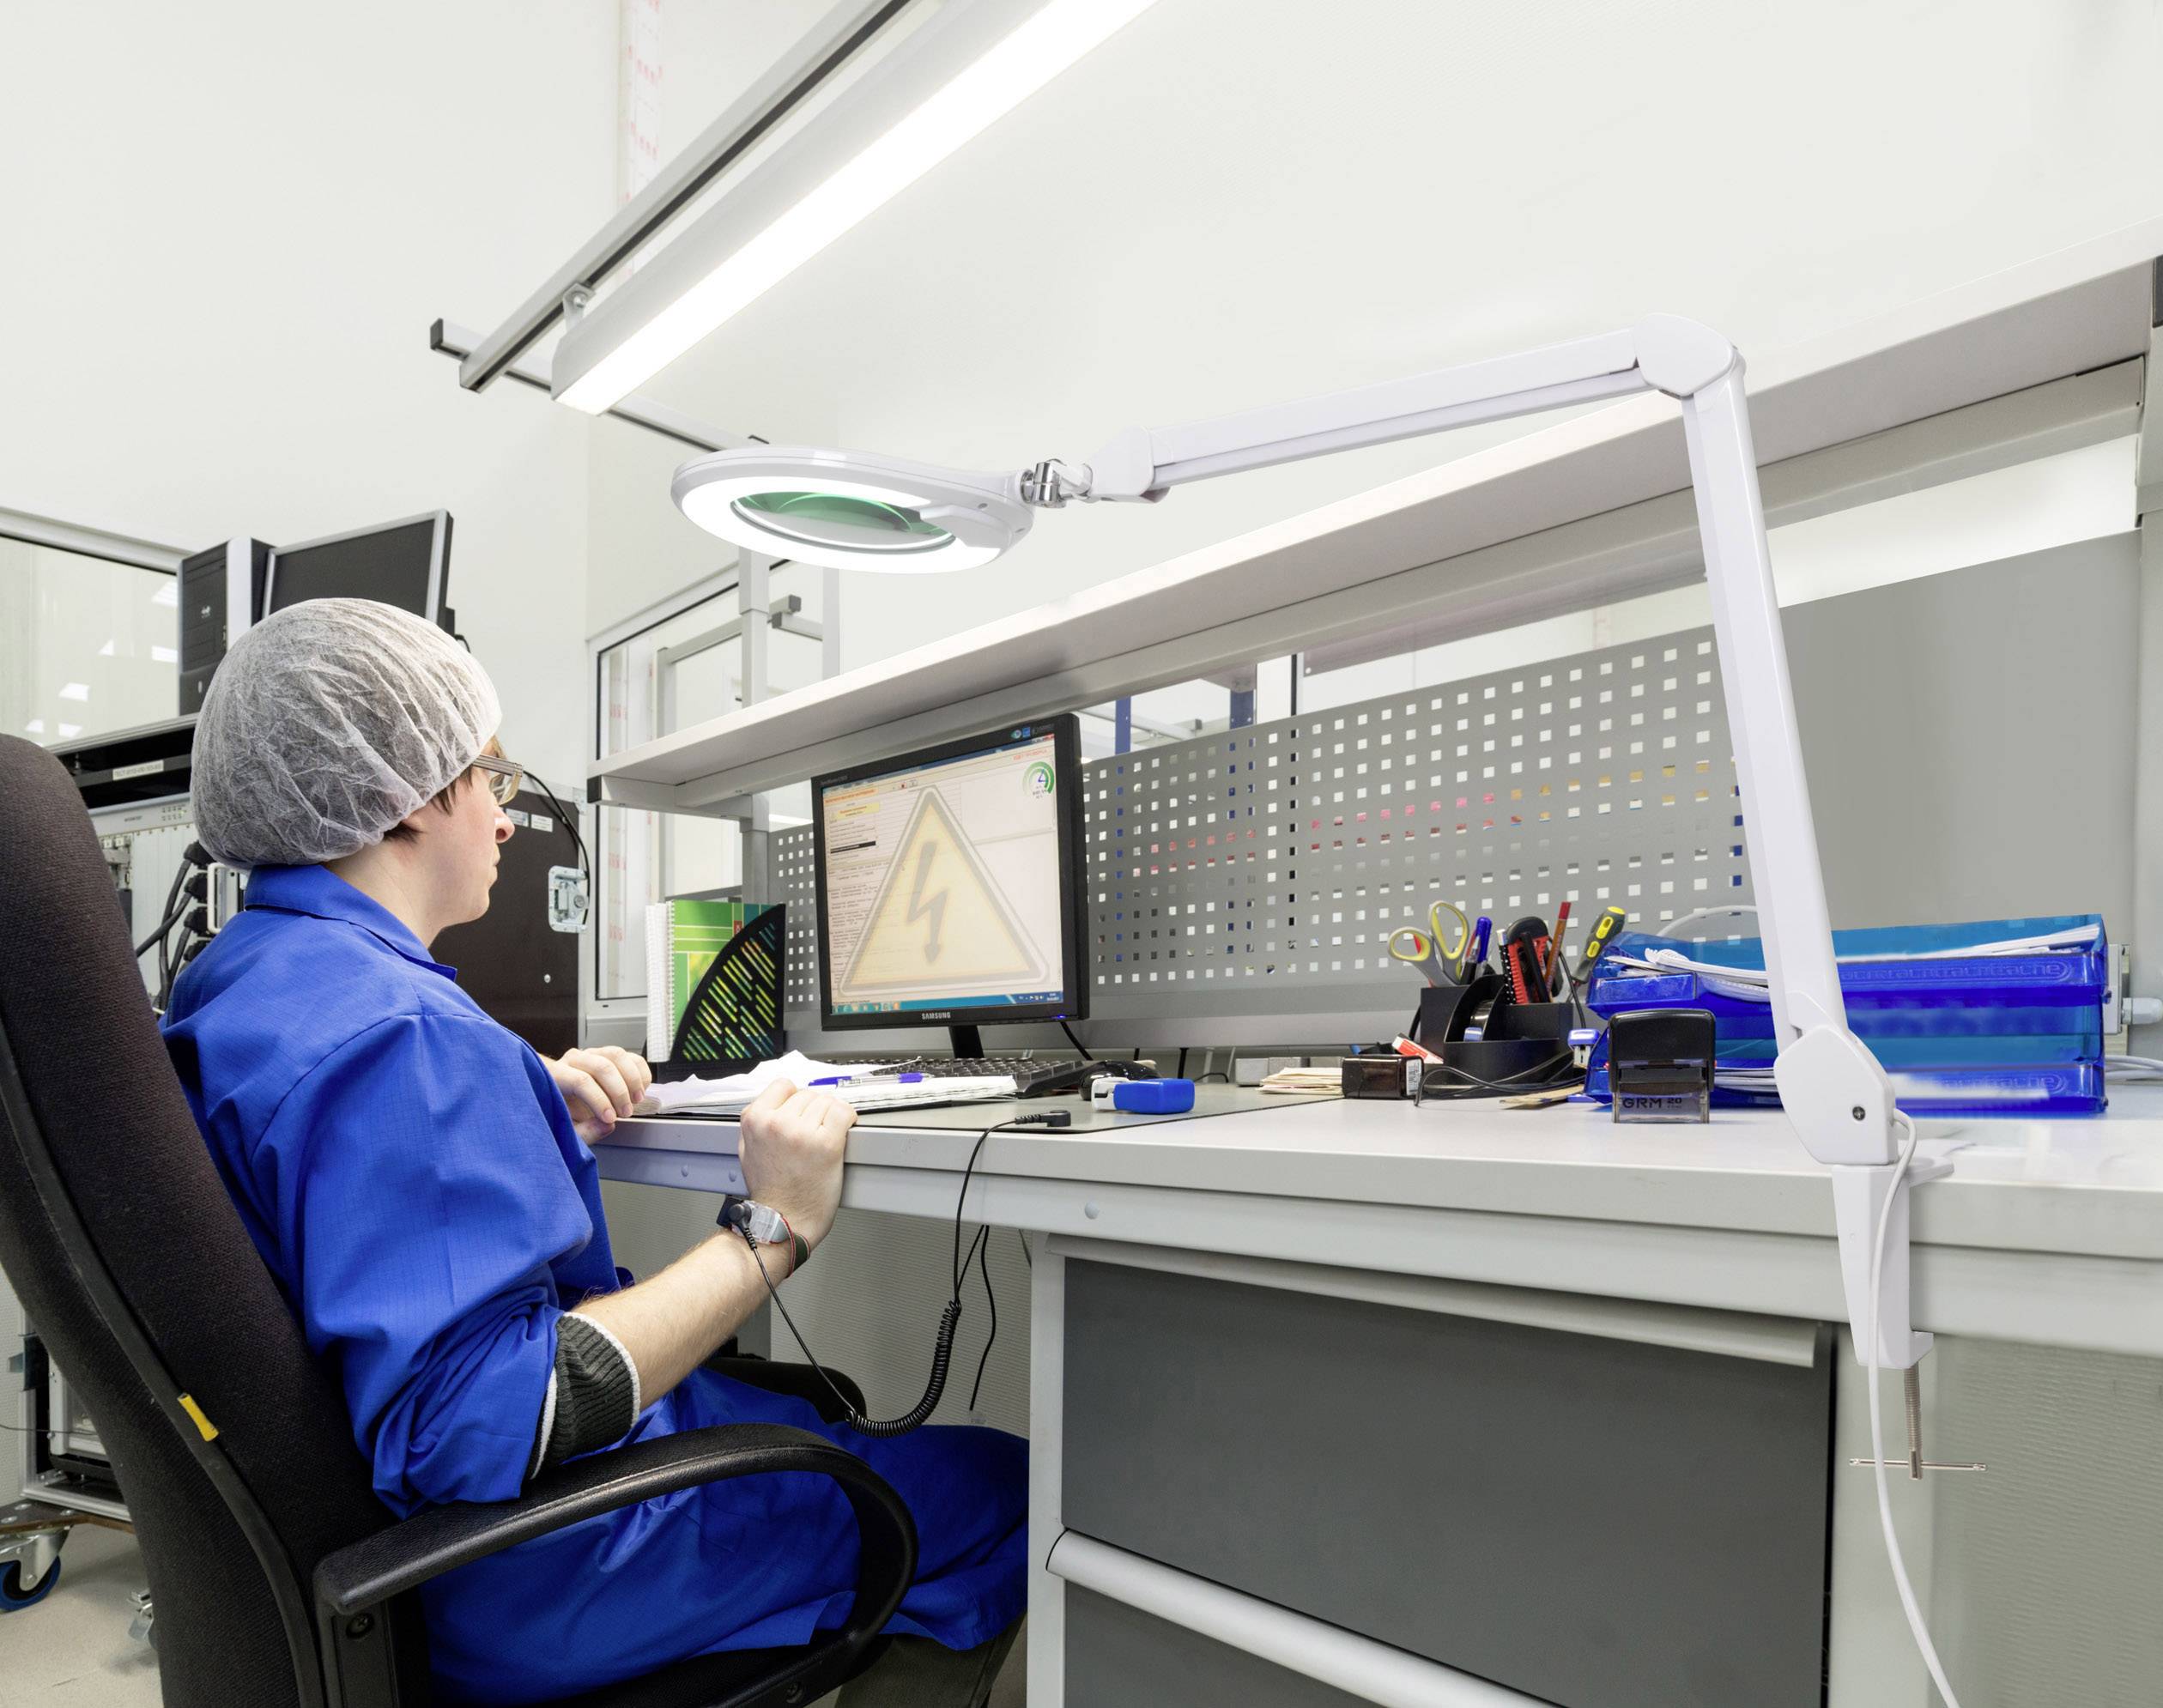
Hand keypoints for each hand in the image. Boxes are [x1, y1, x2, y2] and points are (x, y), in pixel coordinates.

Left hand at [544, 1046, 654, 1138]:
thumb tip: (607, 1125)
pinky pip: (630, 1057)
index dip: (599, 1101)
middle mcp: (573, 1059)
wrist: (562, 1098)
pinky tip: (640, 1090)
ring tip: (636, 1100)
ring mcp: (593, 1053)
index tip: (610, 1119)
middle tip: (625, 1113)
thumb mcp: (567, 1130)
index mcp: (556, 1075)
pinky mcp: (609, 1055)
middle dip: (619, 1092)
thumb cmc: (561, 1112)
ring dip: (632, 1080)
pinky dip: (641, 1073)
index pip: (581, 1081)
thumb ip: (584, 1132)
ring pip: (618, 1056)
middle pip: (602, 1067)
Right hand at [736, 1079, 852, 1251]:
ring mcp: (802, 1132)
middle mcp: (777, 1123)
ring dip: (831, 1117)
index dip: (795, 1099)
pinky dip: (848, 1118)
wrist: (783, 1222)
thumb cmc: (769, 1193)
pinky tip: (844, 1131)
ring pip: (827, 1101)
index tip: (802, 1111)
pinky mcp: (826, 1143)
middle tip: (813, 1133)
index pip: (783, 1085)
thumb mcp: (747, 1150)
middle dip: (814, 1111)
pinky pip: (844, 1112)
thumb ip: (759, 1123)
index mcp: (755, 1120)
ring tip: (824, 1138)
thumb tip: (778, 1104)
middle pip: (808, 1094)